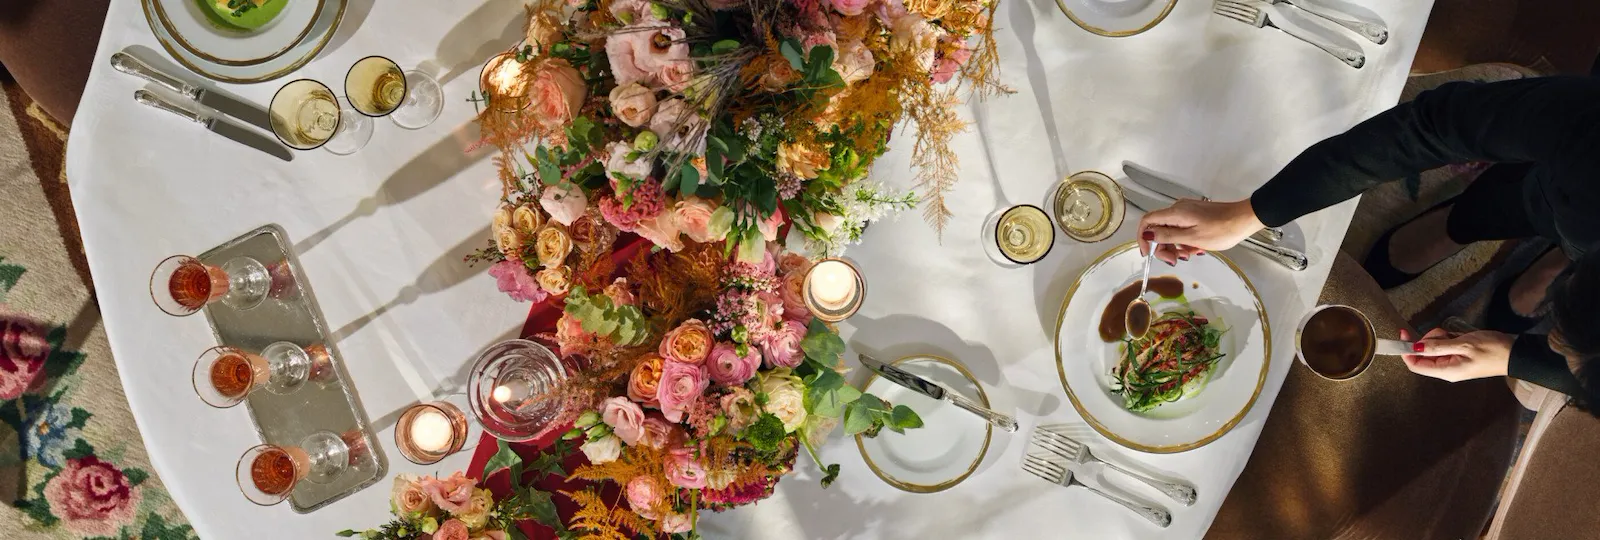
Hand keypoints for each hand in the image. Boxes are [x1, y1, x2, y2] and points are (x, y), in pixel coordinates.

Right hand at [1136, 199, 1264, 264]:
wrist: (1244, 219)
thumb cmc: (1221, 230)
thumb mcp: (1192, 238)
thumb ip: (1167, 236)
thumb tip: (1148, 235)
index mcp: (1175, 213)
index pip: (1147, 221)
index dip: (1142, 238)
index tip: (1147, 253)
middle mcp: (1178, 209)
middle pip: (1158, 228)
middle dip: (1162, 246)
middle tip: (1174, 261)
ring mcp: (1187, 211)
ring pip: (1171, 230)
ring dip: (1175, 246)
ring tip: (1188, 256)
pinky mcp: (1195, 215)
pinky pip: (1182, 228)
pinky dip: (1184, 240)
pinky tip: (1195, 249)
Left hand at [1399, 328, 1512, 381]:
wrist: (1516, 352)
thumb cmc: (1492, 349)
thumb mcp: (1464, 344)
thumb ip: (1438, 346)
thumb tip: (1415, 347)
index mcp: (1446, 371)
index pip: (1415, 365)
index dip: (1406, 350)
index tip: (1404, 334)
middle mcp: (1447, 369)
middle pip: (1423, 354)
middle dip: (1428, 340)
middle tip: (1443, 333)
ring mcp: (1453, 362)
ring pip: (1433, 348)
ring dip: (1439, 338)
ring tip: (1454, 335)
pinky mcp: (1459, 356)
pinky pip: (1445, 346)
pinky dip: (1448, 338)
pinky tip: (1459, 336)